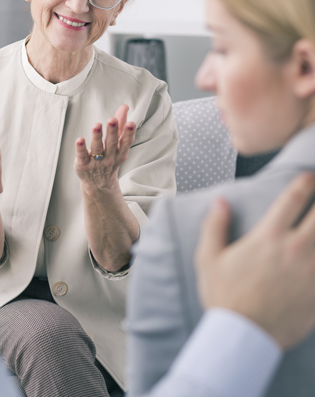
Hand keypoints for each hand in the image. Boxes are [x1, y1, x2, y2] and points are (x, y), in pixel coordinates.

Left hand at [74, 104, 136, 191]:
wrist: (98, 184)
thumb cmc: (109, 158)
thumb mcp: (117, 144)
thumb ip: (120, 124)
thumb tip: (124, 106)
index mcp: (120, 152)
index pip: (126, 142)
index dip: (129, 133)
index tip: (131, 123)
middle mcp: (109, 158)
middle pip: (111, 143)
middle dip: (112, 131)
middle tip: (112, 119)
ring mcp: (96, 163)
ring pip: (97, 149)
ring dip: (97, 137)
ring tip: (97, 125)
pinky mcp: (83, 165)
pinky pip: (82, 156)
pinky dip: (81, 148)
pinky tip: (80, 139)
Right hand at [196, 172, 314, 349]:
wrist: (243, 335)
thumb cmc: (224, 295)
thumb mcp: (208, 258)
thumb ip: (214, 226)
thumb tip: (220, 202)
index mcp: (268, 238)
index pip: (292, 200)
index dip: (303, 183)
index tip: (309, 176)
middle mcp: (295, 249)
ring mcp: (312, 271)